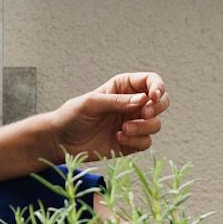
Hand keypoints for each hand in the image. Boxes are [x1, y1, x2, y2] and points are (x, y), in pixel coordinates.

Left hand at [51, 72, 169, 159]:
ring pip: (155, 124)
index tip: (153, 97)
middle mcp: (132, 104)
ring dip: (144, 127)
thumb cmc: (72, 115)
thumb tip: (143, 100)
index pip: (150, 81)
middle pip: (161, 102)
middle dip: (157, 108)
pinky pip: (146, 142)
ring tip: (123, 129)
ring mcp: (133, 123)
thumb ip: (116, 101)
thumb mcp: (91, 103)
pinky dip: (137, 141)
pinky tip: (119, 138)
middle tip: (143, 114)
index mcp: (123, 87)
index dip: (157, 87)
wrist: (61, 140)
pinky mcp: (131, 142)